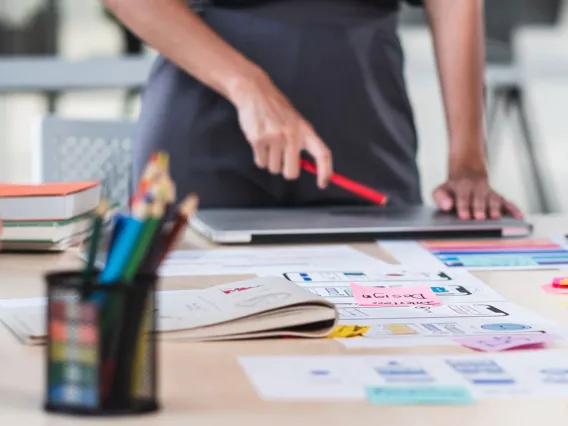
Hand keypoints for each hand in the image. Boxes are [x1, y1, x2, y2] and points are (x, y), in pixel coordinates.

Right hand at [228, 71, 332, 187]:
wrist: (256, 93)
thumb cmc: (277, 111)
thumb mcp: (296, 122)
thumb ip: (302, 143)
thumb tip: (310, 167)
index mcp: (306, 130)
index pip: (323, 154)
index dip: (325, 171)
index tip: (323, 184)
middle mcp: (292, 134)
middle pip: (292, 172)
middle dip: (285, 170)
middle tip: (281, 158)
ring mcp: (275, 137)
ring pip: (274, 169)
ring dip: (270, 161)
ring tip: (268, 143)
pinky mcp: (258, 139)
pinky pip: (261, 163)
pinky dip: (259, 157)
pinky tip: (260, 142)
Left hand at [433, 168, 522, 219]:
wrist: (467, 175)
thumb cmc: (453, 189)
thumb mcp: (441, 190)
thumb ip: (440, 197)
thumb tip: (447, 205)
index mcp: (463, 187)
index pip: (463, 197)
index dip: (463, 206)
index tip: (464, 215)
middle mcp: (478, 189)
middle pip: (480, 199)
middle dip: (480, 208)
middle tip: (480, 217)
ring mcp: (490, 193)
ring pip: (494, 200)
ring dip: (495, 208)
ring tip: (496, 217)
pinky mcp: (499, 198)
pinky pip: (508, 203)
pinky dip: (514, 209)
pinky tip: (519, 217)